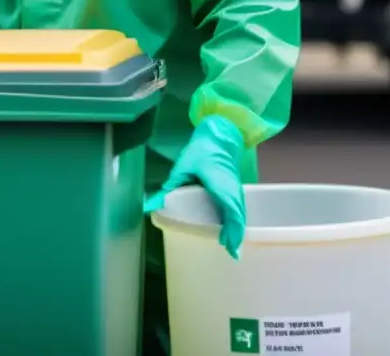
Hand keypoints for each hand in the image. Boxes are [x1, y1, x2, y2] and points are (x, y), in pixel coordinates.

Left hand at [144, 115, 246, 258]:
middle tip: (232, 254)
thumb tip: (149, 206)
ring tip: (231, 246)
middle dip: (236, 234)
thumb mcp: (182, 167)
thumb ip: (168, 188)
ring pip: (240, 212)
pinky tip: (231, 228)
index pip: (231, 210)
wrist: (218, 135)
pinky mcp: (235, 187)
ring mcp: (236, 188)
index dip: (232, 229)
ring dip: (237, 228)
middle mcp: (232, 189)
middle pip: (238, 215)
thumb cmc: (200, 150)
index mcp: (220, 184)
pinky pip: (238, 207)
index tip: (228, 246)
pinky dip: (237, 219)